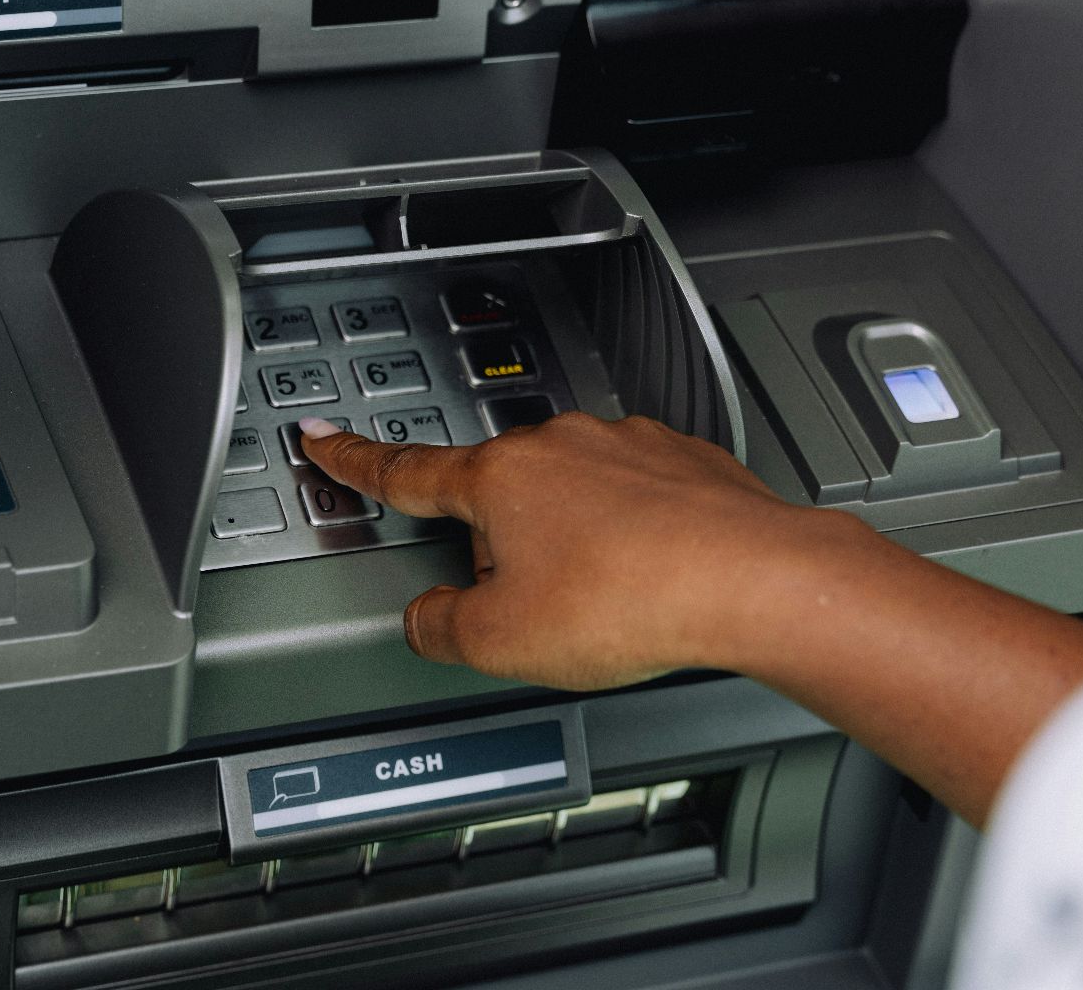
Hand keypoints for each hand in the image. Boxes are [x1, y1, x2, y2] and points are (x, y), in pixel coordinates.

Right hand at [300, 410, 1082, 825]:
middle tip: (533, 606)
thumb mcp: (502, 642)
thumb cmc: (636, 600)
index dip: (357, 462)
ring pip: (575, 499)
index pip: (407, 470)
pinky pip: (640, 503)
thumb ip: (443, 628)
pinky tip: (654, 583)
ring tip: (610, 605)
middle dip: (504, 548)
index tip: (326, 439)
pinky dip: (637, 540)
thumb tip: (432, 617)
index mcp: (501, 477)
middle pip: (502, 497)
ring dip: (577, 546)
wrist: (756, 581)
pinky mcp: (689, 463)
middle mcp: (563, 443)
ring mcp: (630, 446)